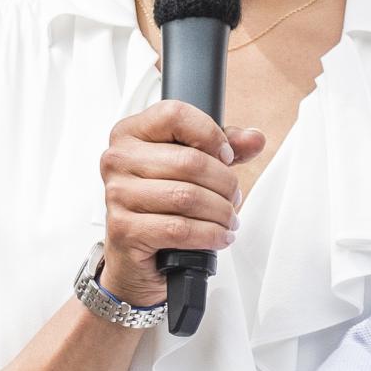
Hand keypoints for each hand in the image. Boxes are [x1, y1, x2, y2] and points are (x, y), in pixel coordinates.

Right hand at [97, 101, 264, 304]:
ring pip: (187, 196)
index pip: (175, 114)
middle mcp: (117, 159)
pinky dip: (209, 234)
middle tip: (233, 198)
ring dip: (220, 212)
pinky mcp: (123, 229)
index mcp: (130, 133)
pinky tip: (219, 236)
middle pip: (189, 161)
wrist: (135, 256)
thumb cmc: (160, 205)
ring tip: (228, 219)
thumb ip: (224, 146)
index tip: (225, 156)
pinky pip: (179, 228)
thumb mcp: (192, 167)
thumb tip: (254, 138)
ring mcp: (117, 195)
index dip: (210, 134)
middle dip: (224, 183)